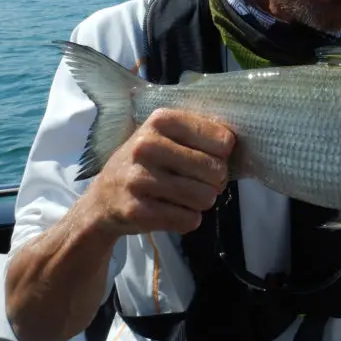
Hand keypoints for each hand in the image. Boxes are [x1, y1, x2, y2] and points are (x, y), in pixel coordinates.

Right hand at [82, 108, 234, 237]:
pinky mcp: (137, 211)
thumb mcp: (167, 136)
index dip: (224, 154)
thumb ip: (200, 133)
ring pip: (205, 198)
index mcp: (161, 120)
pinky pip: (188, 220)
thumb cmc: (146, 163)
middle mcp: (147, 146)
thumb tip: (237, 143)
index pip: (222, 140)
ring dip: (203, 202)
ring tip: (186, 196)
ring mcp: (139, 179)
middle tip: (202, 182)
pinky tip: (173, 211)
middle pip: (215, 170)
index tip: (212, 157)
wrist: (103, 199)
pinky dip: (187, 219)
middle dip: (215, 181)